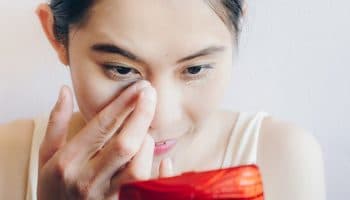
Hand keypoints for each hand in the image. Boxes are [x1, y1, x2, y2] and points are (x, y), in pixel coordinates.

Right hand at [37, 81, 170, 199]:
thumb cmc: (53, 187)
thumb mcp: (46, 156)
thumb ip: (56, 123)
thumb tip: (65, 91)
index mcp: (68, 162)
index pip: (101, 126)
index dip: (123, 103)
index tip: (139, 87)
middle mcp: (88, 179)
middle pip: (125, 144)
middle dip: (141, 115)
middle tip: (150, 94)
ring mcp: (106, 196)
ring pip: (138, 168)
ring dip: (147, 145)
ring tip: (146, 134)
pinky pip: (148, 189)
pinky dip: (162, 174)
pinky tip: (166, 160)